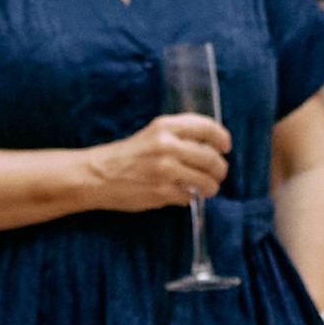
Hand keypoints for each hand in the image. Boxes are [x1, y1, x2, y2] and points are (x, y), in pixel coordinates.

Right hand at [79, 108, 231, 216]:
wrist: (97, 175)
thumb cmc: (126, 155)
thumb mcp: (152, 134)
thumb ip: (179, 137)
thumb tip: (210, 148)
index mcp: (165, 127)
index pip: (206, 128)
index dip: (222, 138)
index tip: (225, 147)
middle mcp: (167, 146)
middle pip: (211, 158)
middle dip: (220, 169)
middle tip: (219, 174)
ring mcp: (165, 170)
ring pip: (205, 181)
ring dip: (211, 187)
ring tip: (207, 188)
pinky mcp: (161, 192)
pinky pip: (188, 196)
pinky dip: (188, 197)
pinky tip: (181, 195)